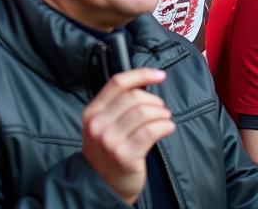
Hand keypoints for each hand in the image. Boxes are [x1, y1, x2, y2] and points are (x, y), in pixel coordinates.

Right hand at [82, 68, 173, 203]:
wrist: (101, 185)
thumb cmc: (107, 153)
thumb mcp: (102, 126)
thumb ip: (115, 108)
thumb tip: (143, 88)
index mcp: (92, 111)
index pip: (117, 83)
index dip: (140, 75)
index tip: (159, 75)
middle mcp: (99, 123)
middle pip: (132, 98)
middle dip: (154, 100)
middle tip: (162, 108)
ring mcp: (111, 139)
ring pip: (143, 113)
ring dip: (161, 113)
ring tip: (165, 119)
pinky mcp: (125, 154)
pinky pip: (150, 131)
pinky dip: (164, 126)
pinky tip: (168, 128)